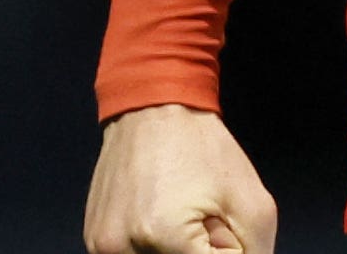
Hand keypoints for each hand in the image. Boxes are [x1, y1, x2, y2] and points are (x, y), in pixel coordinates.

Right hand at [84, 103, 277, 253]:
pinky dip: (153, 250)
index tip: (221, 229)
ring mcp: (103, 247)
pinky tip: (161, 219)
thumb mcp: (251, 202)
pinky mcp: (95, 242)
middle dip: (199, 252)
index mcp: (163, 237)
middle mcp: (122, 248)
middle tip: (204, 224)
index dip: (224, 252)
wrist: (154, 106)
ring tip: (182, 219)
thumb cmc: (202, 147)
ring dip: (175, 253)